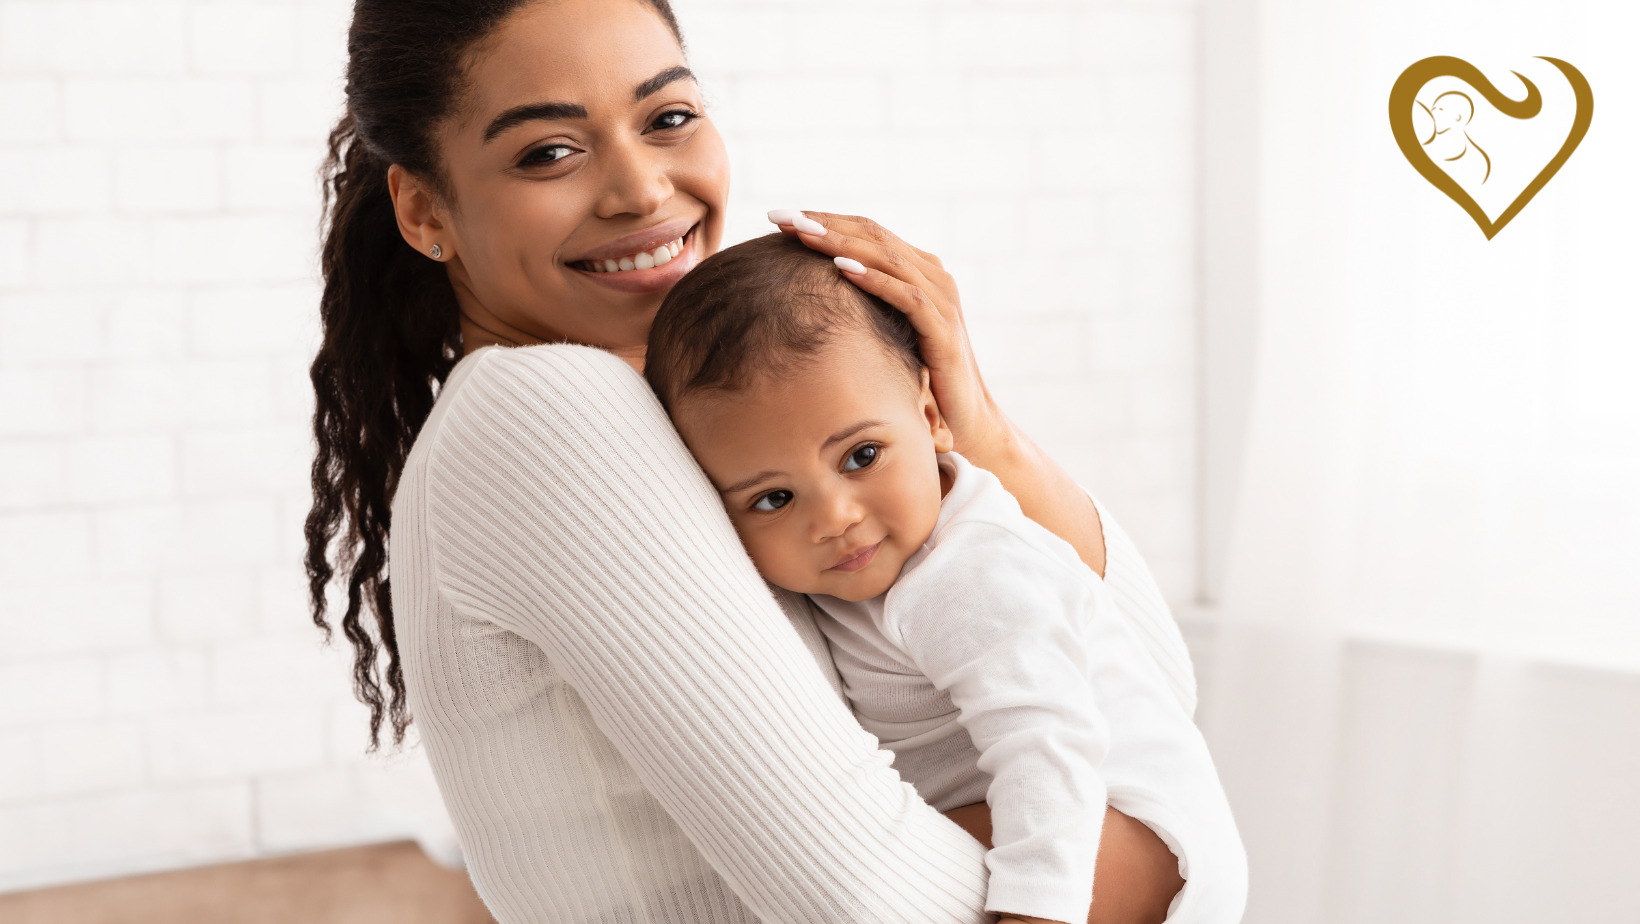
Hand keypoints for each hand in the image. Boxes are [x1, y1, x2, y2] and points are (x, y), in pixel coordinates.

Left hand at [766, 209, 1009, 458]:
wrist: (968, 421)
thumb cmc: (921, 380)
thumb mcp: (887, 334)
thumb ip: (863, 309)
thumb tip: (807, 300)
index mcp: (918, 272)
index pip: (866, 233)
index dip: (824, 221)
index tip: (778, 218)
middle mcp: (933, 277)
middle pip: (873, 235)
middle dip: (825, 224)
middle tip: (781, 217)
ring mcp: (942, 300)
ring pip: (887, 258)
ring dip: (842, 244)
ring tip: (803, 233)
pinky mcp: (944, 329)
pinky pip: (906, 296)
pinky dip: (875, 279)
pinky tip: (842, 269)